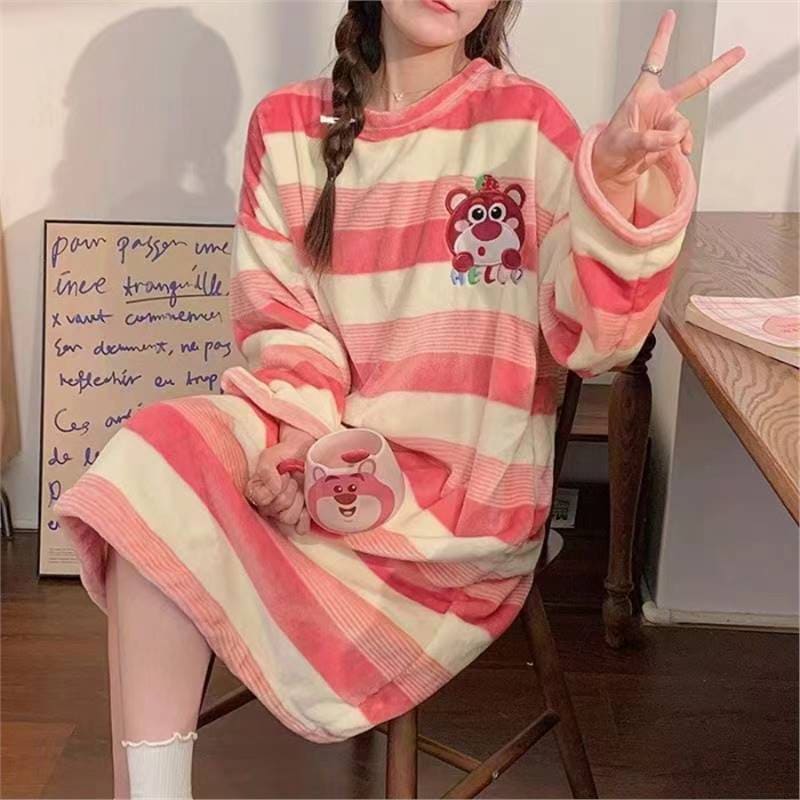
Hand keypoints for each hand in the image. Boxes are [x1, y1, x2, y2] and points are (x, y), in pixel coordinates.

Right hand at [246, 423, 313, 533]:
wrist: (305, 451)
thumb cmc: (286, 454)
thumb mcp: (270, 456)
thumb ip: (266, 470)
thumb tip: (274, 488)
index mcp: (256, 492)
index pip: (261, 500)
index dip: (274, 487)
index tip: (282, 473)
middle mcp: (268, 506)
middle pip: (277, 510)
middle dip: (289, 491)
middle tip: (292, 478)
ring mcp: (284, 513)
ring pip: (288, 518)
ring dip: (298, 501)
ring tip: (300, 487)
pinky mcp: (300, 517)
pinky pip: (300, 528)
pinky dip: (305, 517)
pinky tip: (307, 503)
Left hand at [591, 9, 745, 195]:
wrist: (612, 168)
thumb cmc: (610, 148)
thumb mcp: (624, 142)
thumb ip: (647, 140)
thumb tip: (670, 138)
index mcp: (644, 94)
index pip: (655, 61)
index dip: (663, 38)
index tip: (670, 16)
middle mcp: (659, 104)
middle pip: (694, 83)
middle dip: (718, 68)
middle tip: (739, 52)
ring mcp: (666, 121)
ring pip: (683, 125)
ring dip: (677, 138)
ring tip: (664, 149)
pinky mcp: (670, 137)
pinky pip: (682, 141)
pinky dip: (682, 148)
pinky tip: (682, 154)